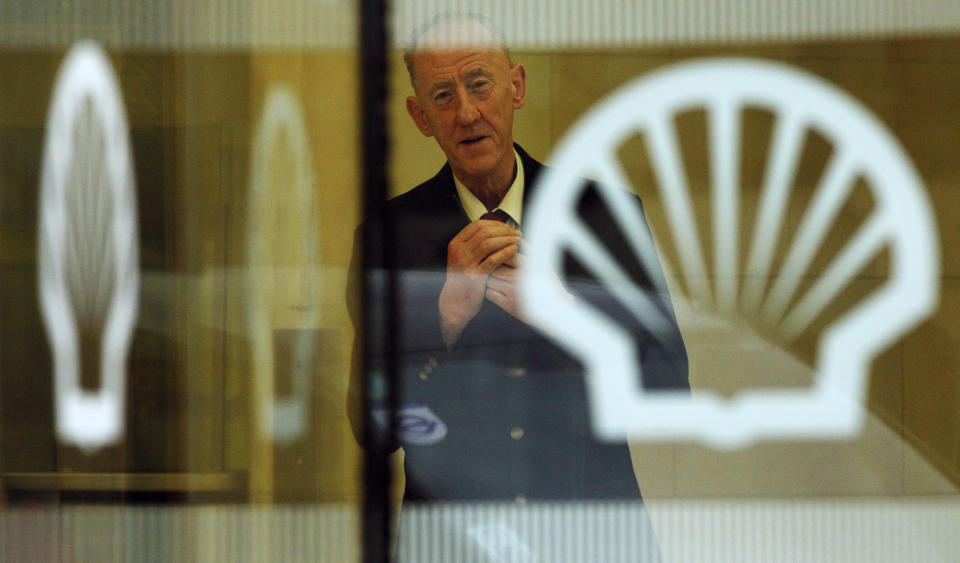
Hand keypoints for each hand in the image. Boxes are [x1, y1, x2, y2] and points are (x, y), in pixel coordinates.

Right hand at [439, 219, 519, 346]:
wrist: (456, 302)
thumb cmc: (465, 278)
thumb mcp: (465, 258)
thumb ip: (475, 244)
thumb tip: (496, 228)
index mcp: (456, 244)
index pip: (477, 225)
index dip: (495, 224)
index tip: (508, 227)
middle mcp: (458, 251)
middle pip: (484, 232)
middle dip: (504, 231)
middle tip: (517, 233)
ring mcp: (465, 263)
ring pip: (488, 244)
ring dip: (506, 240)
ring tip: (518, 240)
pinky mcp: (474, 276)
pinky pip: (492, 260)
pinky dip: (505, 252)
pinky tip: (514, 250)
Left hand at [486, 253, 575, 320]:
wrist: (554, 309)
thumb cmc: (547, 284)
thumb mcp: (542, 265)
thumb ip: (529, 251)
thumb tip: (517, 237)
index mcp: (529, 266)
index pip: (506, 254)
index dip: (497, 253)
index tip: (495, 254)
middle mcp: (520, 278)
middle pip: (494, 266)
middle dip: (490, 265)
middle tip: (488, 266)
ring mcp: (513, 292)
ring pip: (489, 279)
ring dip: (487, 277)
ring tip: (490, 277)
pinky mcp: (508, 305)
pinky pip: (489, 293)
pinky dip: (488, 290)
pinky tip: (493, 289)